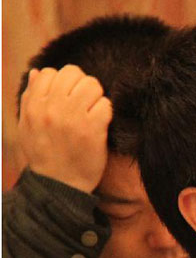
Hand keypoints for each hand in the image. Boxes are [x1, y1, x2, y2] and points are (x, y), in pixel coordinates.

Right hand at [17, 65, 112, 192]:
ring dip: (96, 97)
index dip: (62, 82)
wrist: (60, 185)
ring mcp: (73, 118)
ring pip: (92, 85)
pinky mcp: (93, 130)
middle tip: (85, 102)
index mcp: (34, 105)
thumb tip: (36, 72)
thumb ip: (30, 98)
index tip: (68, 98)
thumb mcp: (27, 127)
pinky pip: (106, 105)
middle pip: (73, 73)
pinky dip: (107, 112)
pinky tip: (101, 123)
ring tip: (93, 112)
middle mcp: (52, 108)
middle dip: (82, 85)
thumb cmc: (44, 157)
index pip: (50, 72)